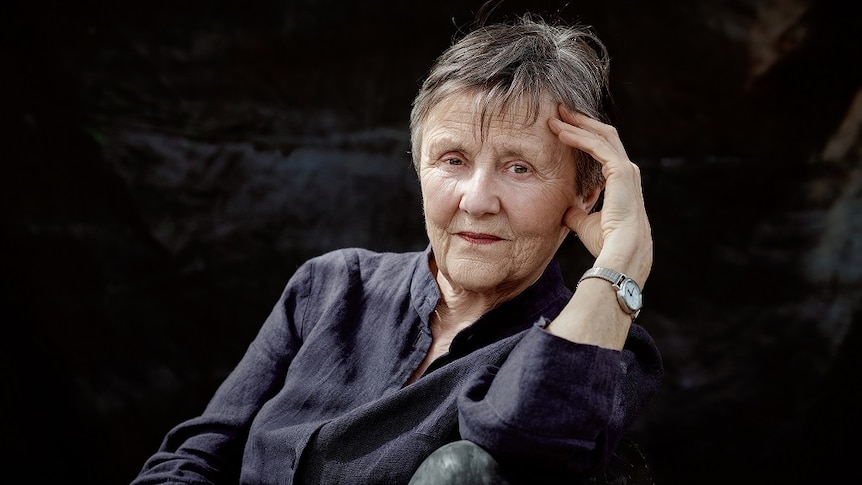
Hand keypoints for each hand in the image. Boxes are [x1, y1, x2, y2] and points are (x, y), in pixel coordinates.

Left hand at [548, 106, 652, 285]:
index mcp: (620, 182)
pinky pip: (597, 146)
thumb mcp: (584, 224)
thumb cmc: (605, 242)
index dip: (583, 136)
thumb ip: (576, 213)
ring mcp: (626, 170)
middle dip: (581, 122)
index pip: (602, 149)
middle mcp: (626, 171)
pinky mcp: (620, 171)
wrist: (620, 252)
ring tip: (556, 116)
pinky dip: (578, 136)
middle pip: (603, 136)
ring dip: (577, 124)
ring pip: (601, 136)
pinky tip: (561, 132)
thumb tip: (565, 210)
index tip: (562, 128)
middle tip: (559, 111)